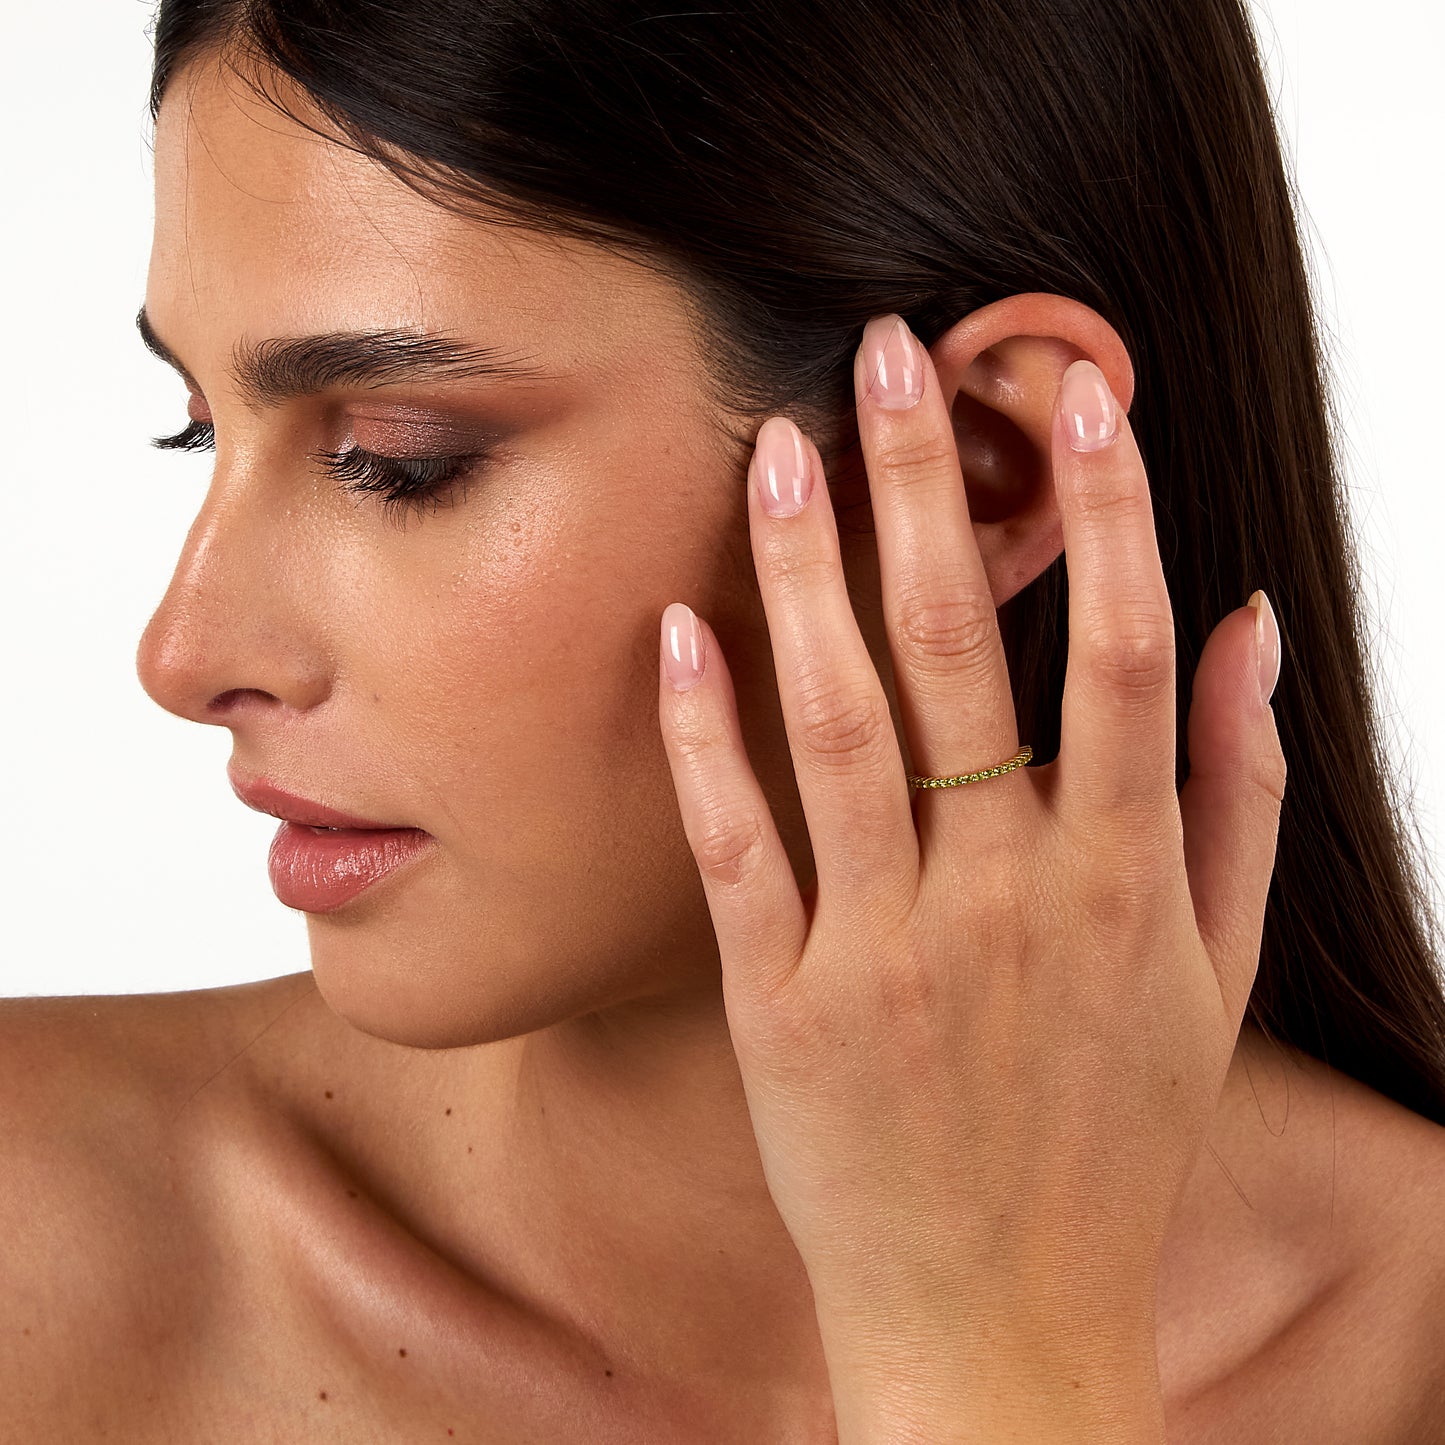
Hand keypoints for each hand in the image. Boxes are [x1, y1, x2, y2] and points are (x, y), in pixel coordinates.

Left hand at [656, 314, 1285, 1441]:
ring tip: (776, 449)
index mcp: (1120, 880)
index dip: (1104, 511)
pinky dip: (707, 740)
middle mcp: (1007, 899)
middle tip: (882, 352)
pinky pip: (741, 849)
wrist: (1004, 1316)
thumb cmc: (1115, 1137)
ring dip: (805, 575)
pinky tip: (682, 630)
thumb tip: (1248, 632)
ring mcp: (890, 950)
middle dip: (925, 486)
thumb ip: (1241, 794)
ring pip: (841, 725)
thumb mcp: (1217, 972)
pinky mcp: (786, 1006)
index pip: (1117, 652)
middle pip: (962, 650)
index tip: (1074, 394)